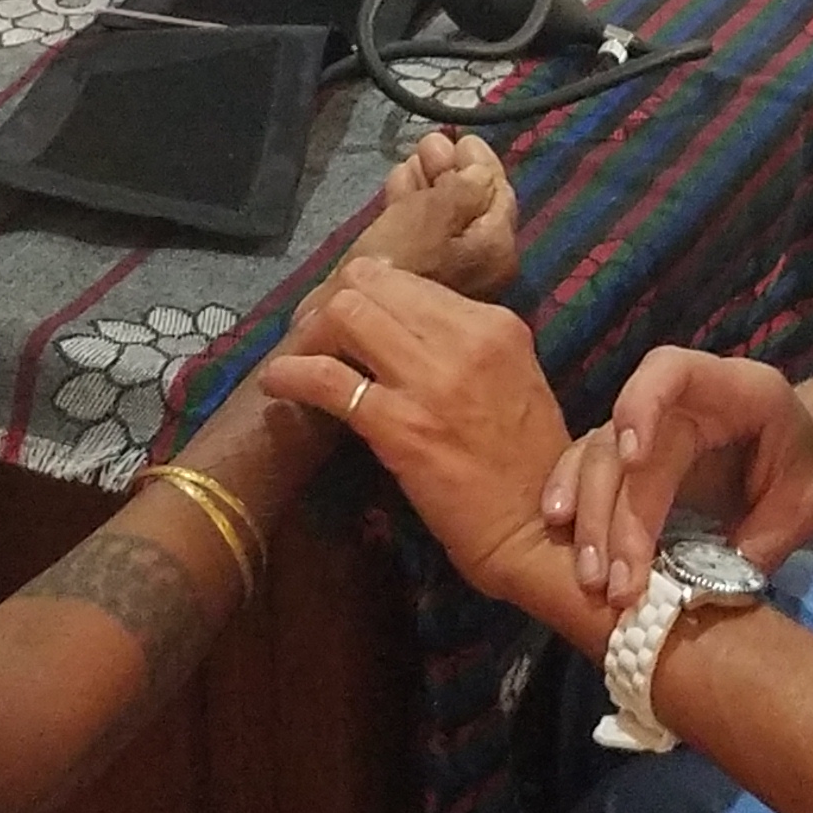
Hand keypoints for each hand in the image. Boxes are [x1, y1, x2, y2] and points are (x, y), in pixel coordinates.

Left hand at [263, 263, 604, 643]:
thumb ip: (465, 345)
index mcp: (494, 325)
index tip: (352, 320)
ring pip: (346, 312)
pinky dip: (292, 374)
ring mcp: (431, 379)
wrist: (534, 534)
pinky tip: (277, 382)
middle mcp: (464, 338)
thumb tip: (402, 322)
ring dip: (314, 332)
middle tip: (320, 336)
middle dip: (336, 304)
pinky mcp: (399, 425)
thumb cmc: (529, 466)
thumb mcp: (513, 379)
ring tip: (301, 357)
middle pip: (370, 283)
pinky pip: (328, 379)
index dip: (370, 294)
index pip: (407, 279)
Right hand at [339, 130, 518, 299]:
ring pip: (447, 219)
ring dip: (430, 187)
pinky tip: (398, 189)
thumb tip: (481, 170)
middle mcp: (485, 265)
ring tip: (410, 161)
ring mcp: (455, 276)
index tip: (460, 137)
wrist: (352, 320)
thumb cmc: (399, 259)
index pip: (497, 191)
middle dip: (451, 170)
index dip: (479, 160)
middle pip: (473, 205)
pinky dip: (415, 211)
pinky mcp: (423, 283)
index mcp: (496, 248)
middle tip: (429, 143)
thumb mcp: (434, 211)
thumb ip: (464, 185)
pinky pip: (427, 235)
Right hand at [546, 347, 812, 603]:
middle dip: (616, 515)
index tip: (634, 461)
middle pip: (623, 442)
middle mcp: (676, 399)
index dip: (643, 404)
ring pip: (596, 460)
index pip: (671, 372)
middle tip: (616, 584)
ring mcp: (643, 424)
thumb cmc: (801, 464)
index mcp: (732, 389)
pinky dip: (570, 500)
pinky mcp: (624, 453)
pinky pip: (583, 468)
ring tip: (591, 577)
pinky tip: (561, 535)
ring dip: (589, 521)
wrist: (794, 448)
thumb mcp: (805, 503)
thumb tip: (704, 590)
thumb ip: (763, 540)